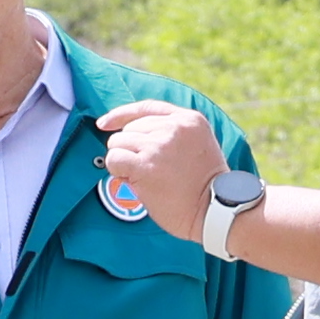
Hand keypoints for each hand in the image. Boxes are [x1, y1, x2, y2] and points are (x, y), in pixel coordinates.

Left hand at [100, 102, 229, 241]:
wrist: (214, 210)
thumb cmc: (204, 186)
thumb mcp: (198, 145)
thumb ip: (171, 133)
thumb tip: (128, 134)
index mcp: (190, 119)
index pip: (147, 107)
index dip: (122, 114)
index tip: (105, 123)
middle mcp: (174, 127)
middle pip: (129, 128)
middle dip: (130, 149)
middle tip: (148, 170)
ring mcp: (159, 145)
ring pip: (118, 143)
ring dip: (123, 161)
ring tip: (143, 177)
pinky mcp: (145, 165)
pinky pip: (114, 159)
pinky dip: (117, 171)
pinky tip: (133, 181)